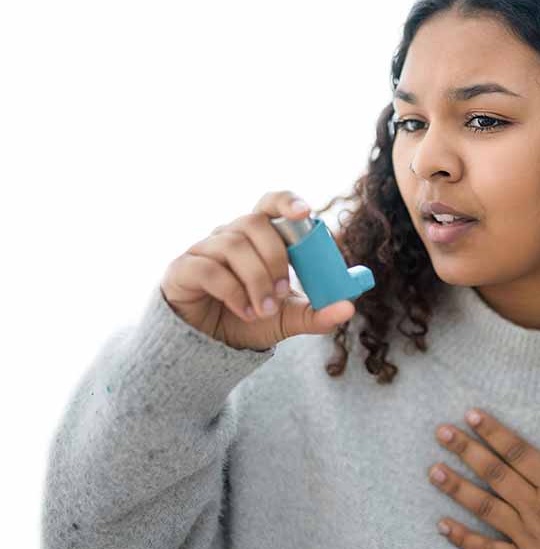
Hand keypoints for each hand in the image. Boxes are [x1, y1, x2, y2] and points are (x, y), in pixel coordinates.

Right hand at [160, 190, 354, 350]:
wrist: (209, 347)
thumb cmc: (249, 319)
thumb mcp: (288, 319)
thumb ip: (317, 313)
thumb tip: (348, 309)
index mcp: (258, 237)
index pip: (271, 204)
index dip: (287, 202)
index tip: (306, 213)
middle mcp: (230, 235)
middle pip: (254, 223)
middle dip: (274, 257)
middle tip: (282, 292)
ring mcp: (203, 249)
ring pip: (233, 245)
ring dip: (255, 280)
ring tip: (263, 310)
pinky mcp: (183, 269)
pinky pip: (210, 269)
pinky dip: (233, 292)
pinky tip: (244, 312)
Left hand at [428, 406, 539, 548]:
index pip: (519, 452)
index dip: (494, 432)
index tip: (471, 415)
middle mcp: (536, 507)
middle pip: (496, 474)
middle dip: (467, 451)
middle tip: (441, 432)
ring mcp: (526, 536)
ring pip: (486, 508)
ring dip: (458, 489)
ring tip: (433, 471)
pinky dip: (464, 539)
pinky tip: (441, 525)